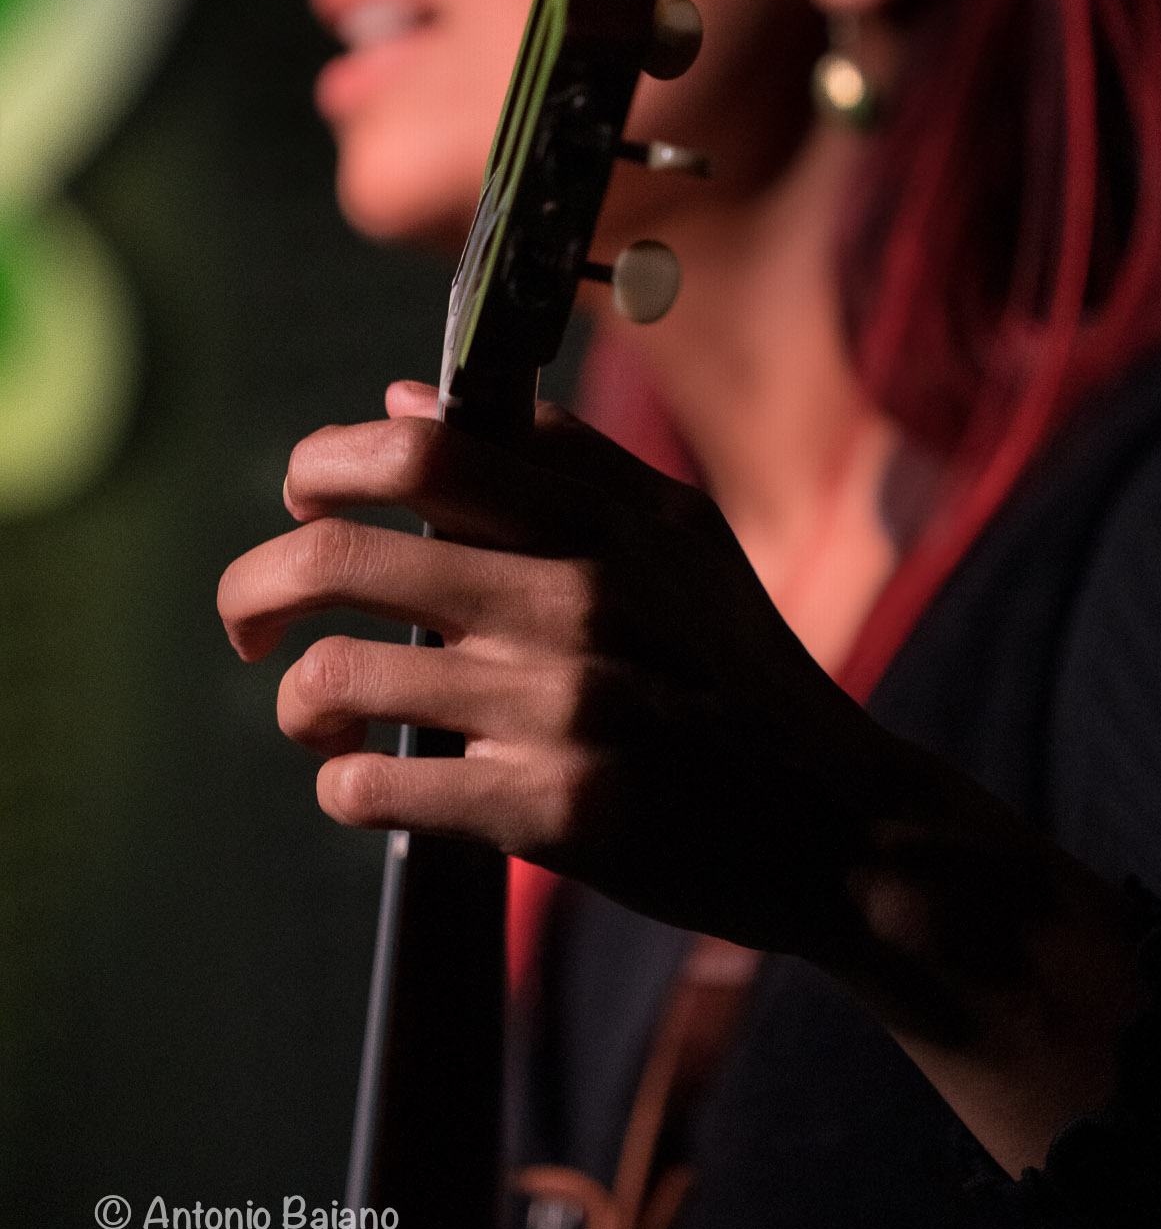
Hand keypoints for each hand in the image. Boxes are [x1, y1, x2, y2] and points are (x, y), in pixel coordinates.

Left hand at [218, 385, 905, 963]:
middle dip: (257, 587)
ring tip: (317, 714)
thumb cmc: (746, 671)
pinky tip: (365, 784)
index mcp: (606, 523)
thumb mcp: (682, 537)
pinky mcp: (555, 816)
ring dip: (299, 699)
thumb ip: (554, 455)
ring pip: (339, 679)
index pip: (422, 454)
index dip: (324, 463)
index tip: (303, 495)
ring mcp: (565, 711)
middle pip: (344, 557)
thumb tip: (405, 400)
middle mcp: (579, 602)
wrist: (845, 828)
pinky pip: (375, 790)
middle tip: (248, 618)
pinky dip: (342, 786)